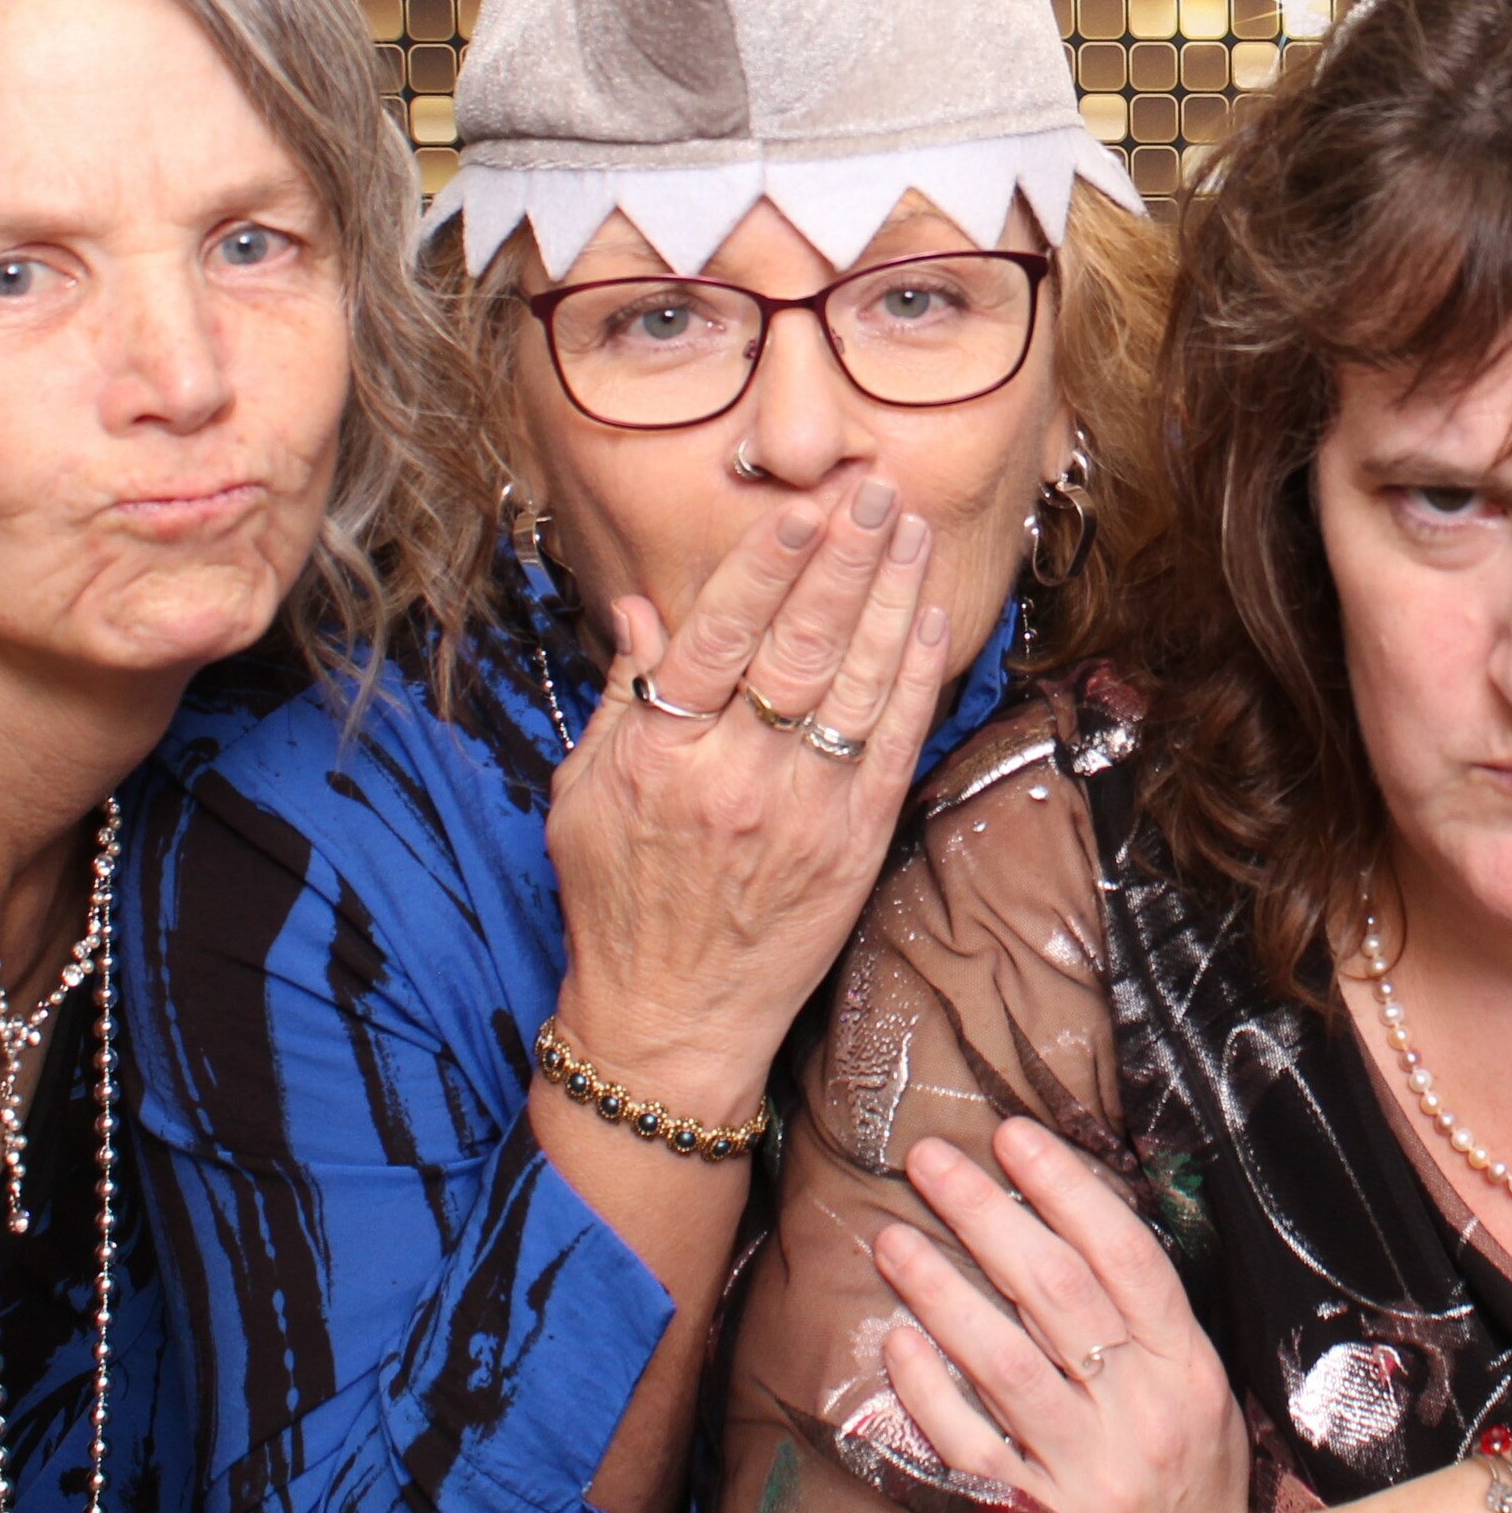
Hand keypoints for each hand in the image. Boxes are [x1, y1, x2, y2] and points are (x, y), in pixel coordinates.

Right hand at [542, 473, 960, 1110]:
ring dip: (891, 597)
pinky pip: (893, 744)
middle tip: (877, 488)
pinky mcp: (854, 846)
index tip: (802, 504)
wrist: (668, 1024)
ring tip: (914, 530)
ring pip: (857, 683)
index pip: (721, 635)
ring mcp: (803, 813)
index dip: (768, 563)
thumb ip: (621, 697)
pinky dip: (914, 677)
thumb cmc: (616, 904)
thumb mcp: (582, 796)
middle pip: (801, 645)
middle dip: (846, 557)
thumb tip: (645, 608)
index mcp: (661, 757)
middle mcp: (736, 778)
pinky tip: (929, 618)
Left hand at [874, 1123, 1245, 1512]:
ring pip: (1005, 1362)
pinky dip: (930, 1393)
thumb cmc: (1187, 1474)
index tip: (1013, 1136)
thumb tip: (1068, 1218)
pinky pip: (971, 1448)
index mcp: (1187, 1368)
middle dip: (988, 1215)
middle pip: (1057, 1292)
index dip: (1067, 1189)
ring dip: (943, 1290)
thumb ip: (1143, 1319)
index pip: (1127, 1256)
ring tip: (893, 1239)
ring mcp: (1086, 1469)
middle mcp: (1140, 1413)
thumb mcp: (1196, 1391)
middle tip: (931, 1160)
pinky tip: (900, 1342)